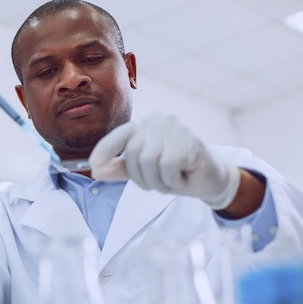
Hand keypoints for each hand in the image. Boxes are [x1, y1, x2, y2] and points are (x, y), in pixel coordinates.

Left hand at [88, 113, 240, 209]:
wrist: (210, 180)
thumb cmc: (175, 173)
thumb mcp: (142, 172)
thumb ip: (119, 169)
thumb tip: (95, 171)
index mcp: (143, 126)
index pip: (118, 136)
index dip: (103, 151)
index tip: (93, 167)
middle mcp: (157, 120)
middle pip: (133, 154)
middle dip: (142, 178)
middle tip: (159, 183)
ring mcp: (174, 127)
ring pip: (149, 162)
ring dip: (158, 181)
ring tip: (172, 179)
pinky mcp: (189, 139)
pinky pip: (167, 167)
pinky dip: (173, 179)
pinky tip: (184, 175)